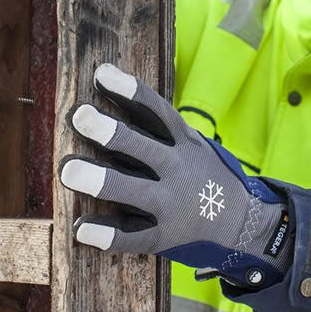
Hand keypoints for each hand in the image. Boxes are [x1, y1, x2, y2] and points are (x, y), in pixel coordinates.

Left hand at [60, 64, 293, 288]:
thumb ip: (154, 129)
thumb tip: (105, 91)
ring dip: (102, 181)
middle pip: (141, 146)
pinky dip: (109, 235)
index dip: (130, 91)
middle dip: (111, 132)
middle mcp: (178, 168)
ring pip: (134, 191)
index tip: (101, 74)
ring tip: (68, 172)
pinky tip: (82, 229)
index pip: (156, 110)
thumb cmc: (202, 174)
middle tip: (80, 116)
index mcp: (183, 141)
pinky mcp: (164, 237)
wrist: (242, 222)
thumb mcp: (191, 144)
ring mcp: (172, 205)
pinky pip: (134, 238)